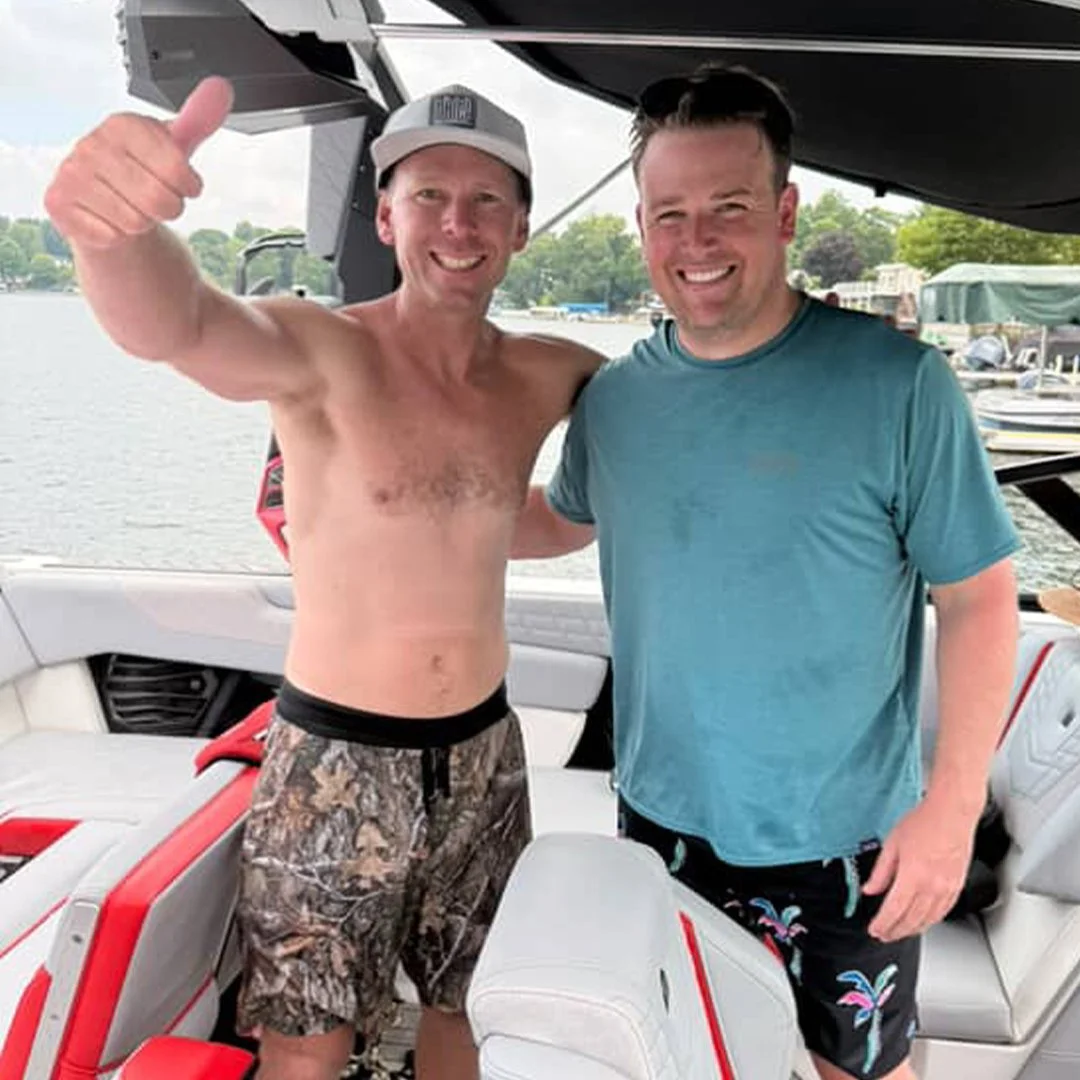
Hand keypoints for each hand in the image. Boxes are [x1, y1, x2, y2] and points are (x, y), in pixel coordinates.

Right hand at [44, 76, 233, 249]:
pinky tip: (108, 217)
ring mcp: (71, 172)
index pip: (179, 172)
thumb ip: (198, 121)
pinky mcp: (59, 203)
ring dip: (142, 222)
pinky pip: (111, 236)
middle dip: (167, 208)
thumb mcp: (174, 147)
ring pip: (135, 222)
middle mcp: (92, 144)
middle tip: (155, 198)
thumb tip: (221, 89)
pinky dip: (117, 236)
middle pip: (159, 201)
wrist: (104, 199)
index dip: (188, 187)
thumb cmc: (143, 171)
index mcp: (123, 125)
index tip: (180, 182)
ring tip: (130, 205)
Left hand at [862, 797, 978, 941]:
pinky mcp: (957, 887)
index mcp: (913, 876)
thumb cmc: (924, 823)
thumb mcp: (893, 844)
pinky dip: (931, 921)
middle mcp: (932, 887)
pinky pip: (943, 912)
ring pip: (928, 920)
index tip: (874, 929)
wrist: (952, 814)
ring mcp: (947, 889)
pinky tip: (923, 922)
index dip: (882, 924)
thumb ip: (881, 872)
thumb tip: (870, 889)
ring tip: (899, 932)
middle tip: (884, 935)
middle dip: (895, 931)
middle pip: (911, 920)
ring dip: (912, 930)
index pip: (894, 910)